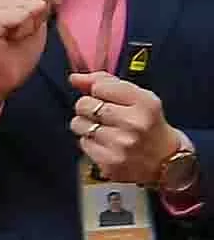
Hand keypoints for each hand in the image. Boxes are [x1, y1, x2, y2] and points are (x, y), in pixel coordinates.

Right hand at [0, 0, 60, 120]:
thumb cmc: (17, 49)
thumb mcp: (38, 15)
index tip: (49, 5)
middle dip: (43, 11)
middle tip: (27, 28)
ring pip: (33, 2)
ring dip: (33, 23)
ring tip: (18, 34)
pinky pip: (22, 15)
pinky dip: (25, 30)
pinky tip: (13, 39)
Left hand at [73, 71, 182, 187]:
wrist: (165, 160)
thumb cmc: (147, 123)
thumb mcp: (138, 97)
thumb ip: (106, 82)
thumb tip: (74, 77)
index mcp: (145, 103)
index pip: (100, 86)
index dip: (98, 91)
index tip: (107, 98)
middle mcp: (134, 123)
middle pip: (84, 104)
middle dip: (88, 107)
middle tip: (104, 116)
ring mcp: (121, 144)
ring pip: (78, 124)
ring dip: (86, 125)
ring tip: (105, 130)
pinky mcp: (109, 162)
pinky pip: (82, 143)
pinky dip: (89, 142)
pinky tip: (105, 144)